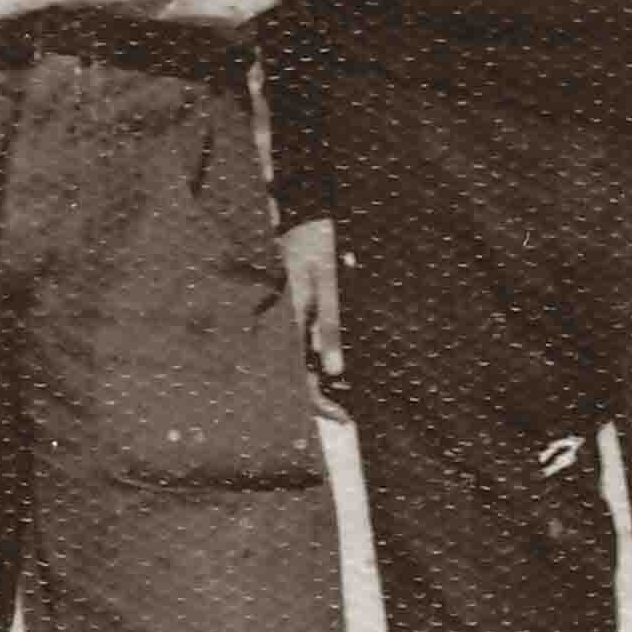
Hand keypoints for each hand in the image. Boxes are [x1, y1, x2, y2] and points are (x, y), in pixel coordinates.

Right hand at [278, 216, 347, 401]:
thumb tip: (334, 370)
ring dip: (319, 377)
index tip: (344, 418)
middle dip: (321, 396)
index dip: (320, 404)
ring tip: (346, 391)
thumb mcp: (328, 284)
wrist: (302, 214)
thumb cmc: (316, 245)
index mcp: (289, 322)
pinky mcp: (292, 308)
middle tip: (347, 411)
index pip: (298, 378)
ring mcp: (287, 317)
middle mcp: (284, 324)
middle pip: (296, 375)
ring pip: (299, 359)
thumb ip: (330, 326)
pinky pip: (302, 340)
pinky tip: (334, 359)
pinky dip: (317, 354)